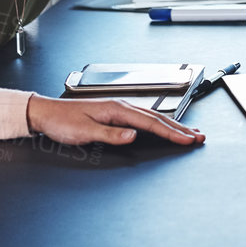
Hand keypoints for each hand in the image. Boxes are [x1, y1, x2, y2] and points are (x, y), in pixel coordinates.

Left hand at [25, 95, 204, 146]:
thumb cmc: (62, 122)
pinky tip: (164, 126)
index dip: (171, 133)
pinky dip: (159, 123)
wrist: (46, 112)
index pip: (151, 124)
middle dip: (180, 128)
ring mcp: (120, 109)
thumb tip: (133, 136)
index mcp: (117, 109)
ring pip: (153, 118)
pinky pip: (144, 118)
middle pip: (158, 118)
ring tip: (189, 132)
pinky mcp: (115, 113)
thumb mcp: (84, 132)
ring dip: (173, 125)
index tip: (187, 140)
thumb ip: (111, 134)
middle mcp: (122, 106)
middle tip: (199, 136)